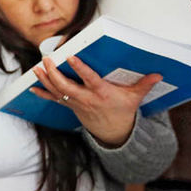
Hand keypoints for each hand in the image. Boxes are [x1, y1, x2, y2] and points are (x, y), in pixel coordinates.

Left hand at [32, 55, 161, 146]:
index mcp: (102, 93)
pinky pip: (54, 99)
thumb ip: (144, 85)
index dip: (80, 69)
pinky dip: (43, 93)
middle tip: (47, 60)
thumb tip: (158, 74)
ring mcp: (77, 104)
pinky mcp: (71, 106)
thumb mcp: (135, 98)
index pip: (90, 80)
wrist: (113, 133)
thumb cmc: (122, 111)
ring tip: (36, 68)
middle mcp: (87, 99)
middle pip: (67, 87)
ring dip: (45, 80)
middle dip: (55, 74)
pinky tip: (32, 87)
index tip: (72, 57)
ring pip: (58, 92)